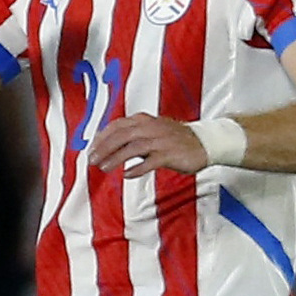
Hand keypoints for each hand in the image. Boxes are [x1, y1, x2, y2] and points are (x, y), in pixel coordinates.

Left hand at [85, 112, 210, 174]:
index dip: (101, 138)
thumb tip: (110, 146)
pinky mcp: (170, 154)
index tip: (90, 149)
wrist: (205, 142)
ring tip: (104, 168)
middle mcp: (151, 127)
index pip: (116, 126)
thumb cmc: (176, 138)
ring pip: (133, 147)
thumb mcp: (152, 130)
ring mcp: (161, 140)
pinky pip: (151, 161)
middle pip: (121, 135)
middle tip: (92, 160)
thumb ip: (133, 135)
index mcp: (144, 120)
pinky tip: (127, 175)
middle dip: (104, 148)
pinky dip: (137, 168)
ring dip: (116, 158)